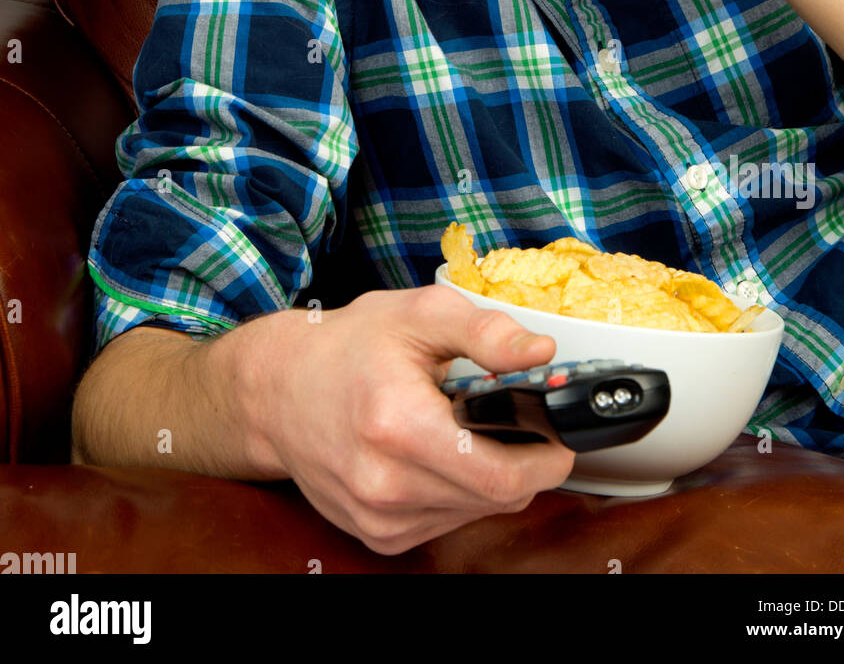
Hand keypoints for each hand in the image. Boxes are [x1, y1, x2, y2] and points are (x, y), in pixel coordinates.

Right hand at [247, 286, 574, 555]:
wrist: (278, 390)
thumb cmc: (349, 347)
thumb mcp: (420, 314)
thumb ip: (486, 332)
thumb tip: (541, 354)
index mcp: (398, 426)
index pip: (501, 476)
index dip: (545, 457)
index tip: (558, 431)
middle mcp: (384, 484)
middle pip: (496, 498)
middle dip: (524, 461)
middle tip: (522, 421)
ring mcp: (378, 517)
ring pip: (475, 512)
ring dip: (490, 477)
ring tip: (471, 429)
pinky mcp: (377, 535)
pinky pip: (447, 521)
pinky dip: (459, 491)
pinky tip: (442, 453)